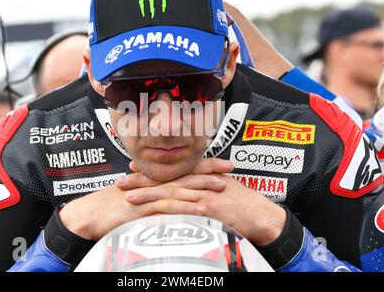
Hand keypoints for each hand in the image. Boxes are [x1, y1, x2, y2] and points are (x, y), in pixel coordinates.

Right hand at [59, 158, 232, 239]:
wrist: (93, 213)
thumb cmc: (115, 205)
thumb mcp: (140, 195)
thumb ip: (158, 193)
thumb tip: (176, 195)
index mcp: (157, 178)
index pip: (185, 167)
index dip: (206, 164)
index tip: (225, 163)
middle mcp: (156, 182)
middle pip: (187, 173)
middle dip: (211, 169)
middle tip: (231, 167)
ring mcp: (151, 194)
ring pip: (181, 187)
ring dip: (203, 186)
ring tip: (222, 186)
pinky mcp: (144, 207)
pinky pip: (168, 207)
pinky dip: (186, 207)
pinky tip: (201, 208)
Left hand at [121, 158, 285, 245]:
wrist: (262, 215)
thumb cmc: (244, 201)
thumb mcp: (223, 185)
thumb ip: (204, 181)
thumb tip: (187, 182)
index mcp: (202, 174)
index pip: (172, 170)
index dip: (151, 170)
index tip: (132, 169)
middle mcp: (201, 182)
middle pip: (166, 179)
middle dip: (143, 180)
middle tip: (122, 181)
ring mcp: (204, 195)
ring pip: (171, 192)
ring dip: (148, 194)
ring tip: (129, 196)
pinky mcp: (209, 210)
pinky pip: (184, 210)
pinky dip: (167, 211)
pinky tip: (151, 214)